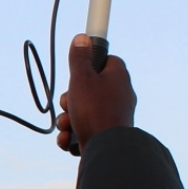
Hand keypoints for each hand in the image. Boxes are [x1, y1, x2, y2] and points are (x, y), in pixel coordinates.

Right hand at [56, 34, 136, 152]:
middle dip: (70, 99)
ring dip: (68, 120)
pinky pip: (84, 130)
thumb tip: (82, 38)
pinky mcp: (106, 135)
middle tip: (69, 103)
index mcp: (118, 78)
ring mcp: (113, 117)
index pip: (106, 60)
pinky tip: (69, 141)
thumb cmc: (95, 111)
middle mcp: (119, 96)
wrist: (108, 150)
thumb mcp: (81, 78)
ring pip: (83, 112)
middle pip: (88, 89)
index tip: (78, 68)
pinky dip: (73, 136)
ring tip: (68, 126)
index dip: (89, 63)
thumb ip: (79, 58)